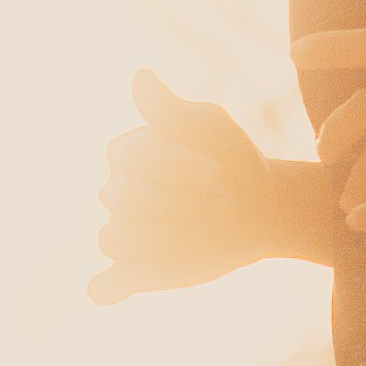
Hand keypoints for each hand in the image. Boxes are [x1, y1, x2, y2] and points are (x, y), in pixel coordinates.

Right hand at [92, 68, 280, 302]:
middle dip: (176, 202)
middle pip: (121, 199)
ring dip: (161, 239)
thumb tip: (140, 77)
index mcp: (129, 154)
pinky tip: (135, 280)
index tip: (217, 172)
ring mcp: (126, 232)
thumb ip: (172, 111)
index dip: (175, 167)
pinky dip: (111, 288)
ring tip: (202, 235)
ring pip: (114, 239)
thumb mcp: (210, 127)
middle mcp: (119, 193)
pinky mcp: (138, 272)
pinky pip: (105, 286)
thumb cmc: (231, 158)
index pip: (130, 159)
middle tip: (220, 202)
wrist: (259, 206)